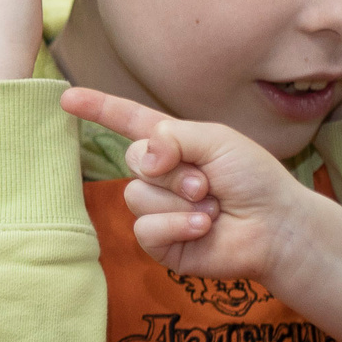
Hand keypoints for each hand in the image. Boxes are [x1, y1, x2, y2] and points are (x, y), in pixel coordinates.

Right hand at [61, 85, 341, 341]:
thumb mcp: (216, 139)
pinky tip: (205, 227)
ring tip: (212, 207)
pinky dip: (177, 225)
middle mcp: (160, 176)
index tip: (66, 98)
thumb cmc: (254, 179)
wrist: (276, 226)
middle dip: (173, 168)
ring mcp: (158, 210)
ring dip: (180, 200)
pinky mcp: (160, 243)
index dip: (97, 109)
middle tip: (208, 181)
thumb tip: (143, 158)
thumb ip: (172, 136)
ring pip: (137, 196)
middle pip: (133, 160)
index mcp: (173, 144)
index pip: (126, 122)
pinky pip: (145, 228)